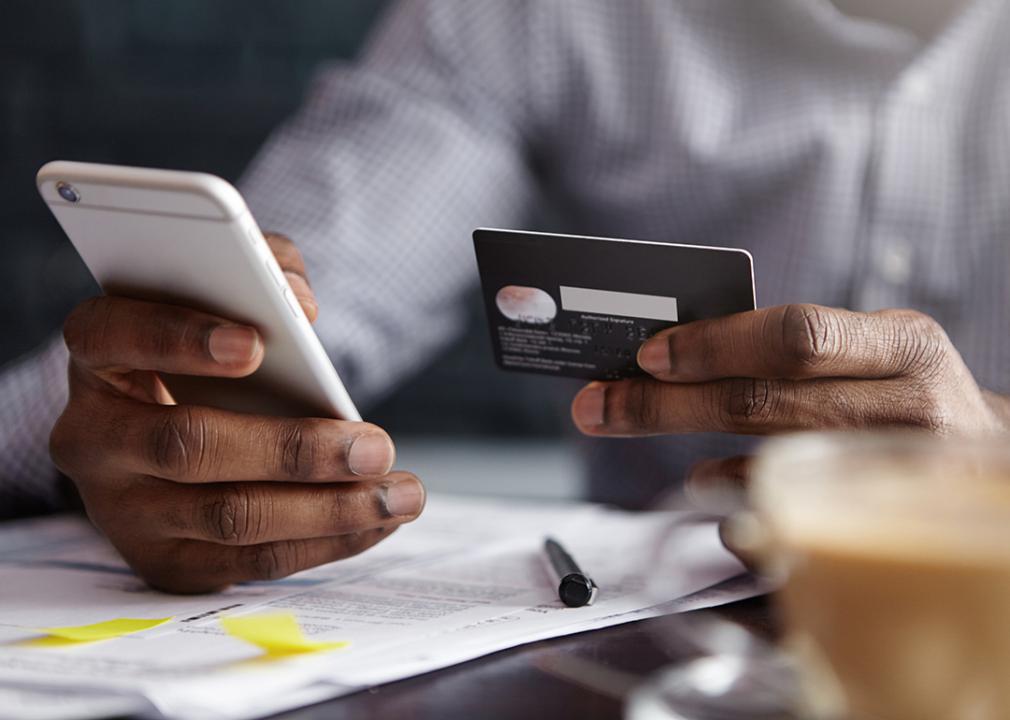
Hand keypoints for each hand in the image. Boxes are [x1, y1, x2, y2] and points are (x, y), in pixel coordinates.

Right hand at [50, 233, 424, 593]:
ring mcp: (123, 510)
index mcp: (98, 357)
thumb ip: (262, 271)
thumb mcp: (222, 301)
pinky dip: (326, 543)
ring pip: (230, 517)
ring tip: (400, 493)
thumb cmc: (205, 357)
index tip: (258, 344)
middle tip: (375, 446)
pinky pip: (251, 561)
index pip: (113, 336)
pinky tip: (378, 520)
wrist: (166, 445)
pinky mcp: (164, 562)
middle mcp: (94, 438)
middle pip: (188, 446)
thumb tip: (300, 305)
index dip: (179, 337)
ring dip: (329, 509)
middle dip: (294, 449)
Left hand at [571, 304, 1007, 484]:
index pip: (797, 335)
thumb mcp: (874, 356)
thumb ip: (798, 353)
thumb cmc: (906, 403)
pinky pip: (790, 525)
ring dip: (688, 456)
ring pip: (772, 467)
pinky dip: (735, 504)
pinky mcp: (888, 537)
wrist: (990, 470)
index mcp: (905, 344)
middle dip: (665, 405)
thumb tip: (673, 356)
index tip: (645, 355)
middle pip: (767, 401)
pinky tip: (710, 486)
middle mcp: (914, 407)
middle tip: (600, 406)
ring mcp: (904, 478)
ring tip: (633, 429)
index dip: (712, 345)